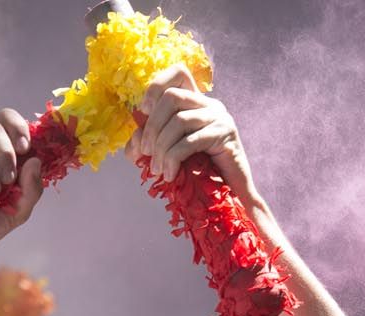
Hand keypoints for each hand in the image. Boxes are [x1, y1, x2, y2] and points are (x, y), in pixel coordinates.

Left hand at [127, 65, 259, 204]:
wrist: (230, 193)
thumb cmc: (199, 173)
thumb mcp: (166, 156)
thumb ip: (147, 146)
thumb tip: (135, 141)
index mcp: (194, 103)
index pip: (178, 73)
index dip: (156, 86)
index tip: (143, 111)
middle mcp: (208, 104)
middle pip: (171, 96)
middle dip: (152, 126)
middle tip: (147, 153)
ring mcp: (219, 117)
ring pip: (179, 119)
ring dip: (161, 147)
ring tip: (158, 169)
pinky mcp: (224, 134)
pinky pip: (190, 140)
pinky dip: (174, 158)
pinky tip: (170, 174)